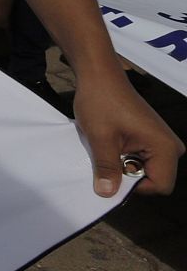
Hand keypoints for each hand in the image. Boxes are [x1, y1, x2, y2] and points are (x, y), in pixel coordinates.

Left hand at [72, 71, 183, 195]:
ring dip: (123, 166)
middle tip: (106, 157)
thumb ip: (106, 169)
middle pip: (153, 180)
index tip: (111, 172)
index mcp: (165, 148)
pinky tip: (110, 144)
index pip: (159, 187)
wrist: (99, 75)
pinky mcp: (151, 138)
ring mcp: (162, 142)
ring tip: (107, 148)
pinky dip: (123, 157)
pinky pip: (141, 159)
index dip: (134, 187)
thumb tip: (107, 195)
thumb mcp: (99, 138)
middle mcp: (171, 147)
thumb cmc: (100, 102)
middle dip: (127, 176)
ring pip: (145, 170)